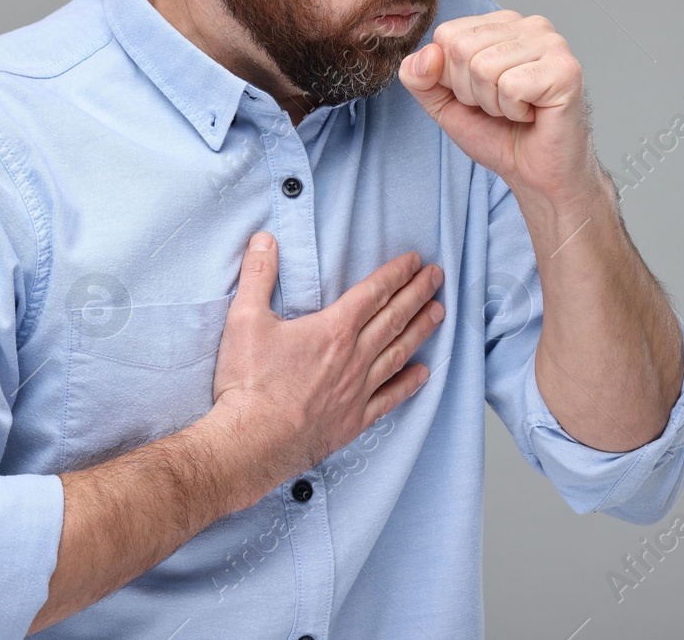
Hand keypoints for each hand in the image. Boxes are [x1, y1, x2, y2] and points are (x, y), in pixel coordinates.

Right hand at [209, 232, 443, 491]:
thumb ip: (257, 275)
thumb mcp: (244, 319)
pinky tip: (422, 373)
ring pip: (398, 353)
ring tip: (439, 314)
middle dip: (418, 293)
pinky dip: (408, 384)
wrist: (251, 443)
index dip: (396, 274)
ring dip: (420, 330)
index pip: (373, 293)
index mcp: (332, 330)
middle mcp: (353, 358)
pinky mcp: (354, 420)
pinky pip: (390, 398)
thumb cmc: (248, 384)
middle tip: (437, 277)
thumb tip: (264, 240)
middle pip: (394, 319)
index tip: (415, 261)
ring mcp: (357, 391)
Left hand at [398, 9, 601, 205]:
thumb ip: (419, 76)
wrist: (535, 174)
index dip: (450, 77)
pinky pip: (511, 86)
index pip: (446, 35)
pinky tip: (533, 114)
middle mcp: (530, 25)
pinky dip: (514, 111)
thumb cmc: (497, 134)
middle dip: (470, 92)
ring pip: (484, 67)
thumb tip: (426, 54)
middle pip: (461, 48)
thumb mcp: (443, 103)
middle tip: (499, 107)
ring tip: (516, 110)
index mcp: (502, 24)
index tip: (479, 95)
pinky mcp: (565, 70)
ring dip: (492, 104)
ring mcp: (552, 43)